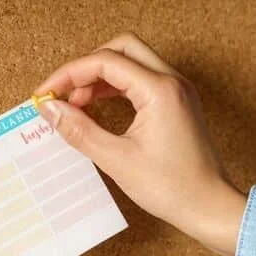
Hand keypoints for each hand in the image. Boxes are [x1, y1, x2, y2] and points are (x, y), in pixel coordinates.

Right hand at [33, 33, 246, 255]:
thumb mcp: (117, 160)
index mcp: (160, 90)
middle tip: (64, 93)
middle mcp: (172, 82)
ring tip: (77, 104)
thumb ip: (80, 130)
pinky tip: (99, 108)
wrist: (210, 207)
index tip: (46, 94)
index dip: (70, 74)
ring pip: (134, 63)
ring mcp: (178, 92)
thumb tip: (50, 109)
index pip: (106, 61)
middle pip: (122, 49)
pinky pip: (143, 81)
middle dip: (87, 66)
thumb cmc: (172, 188)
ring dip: (102, 76)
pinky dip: (118, 88)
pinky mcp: (179, 104)